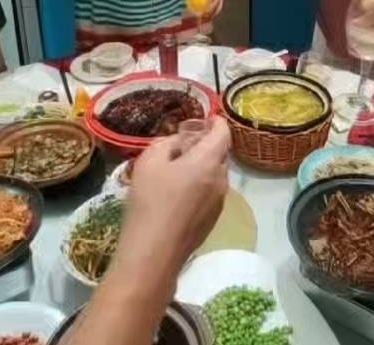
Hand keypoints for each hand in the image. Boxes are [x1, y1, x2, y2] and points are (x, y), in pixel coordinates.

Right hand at [116, 117, 230, 273]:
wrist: (154, 252)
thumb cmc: (150, 201)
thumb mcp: (150, 161)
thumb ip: (167, 143)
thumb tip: (180, 143)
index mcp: (209, 162)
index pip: (223, 133)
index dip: (215, 122)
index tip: (203, 119)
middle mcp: (221, 181)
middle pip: (219, 154)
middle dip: (204, 145)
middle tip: (180, 145)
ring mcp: (219, 203)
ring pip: (214, 175)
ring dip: (200, 167)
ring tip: (174, 170)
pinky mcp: (211, 221)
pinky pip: (209, 193)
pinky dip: (198, 185)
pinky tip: (175, 194)